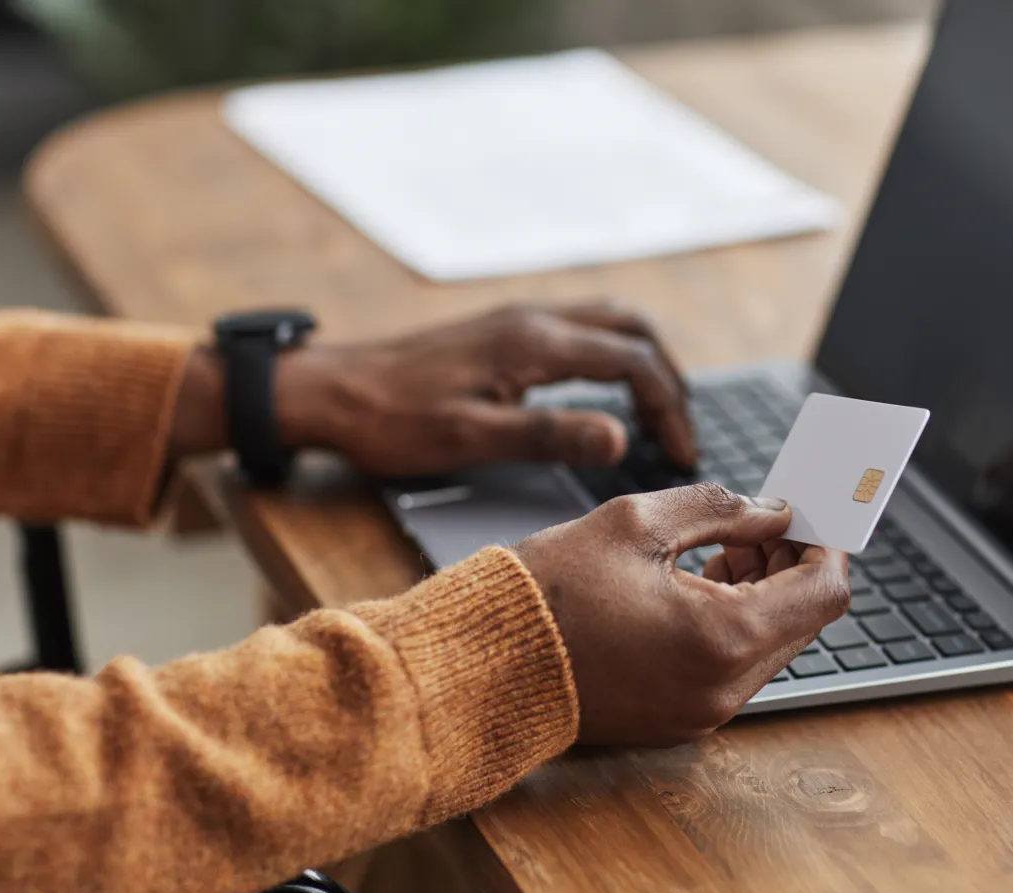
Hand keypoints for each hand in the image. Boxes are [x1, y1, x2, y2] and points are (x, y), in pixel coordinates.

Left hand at [171, 303, 694, 474]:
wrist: (330, 391)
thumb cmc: (391, 421)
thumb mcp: (471, 440)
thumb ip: (548, 436)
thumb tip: (620, 439)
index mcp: (533, 344)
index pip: (632, 362)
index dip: (669, 407)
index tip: (681, 452)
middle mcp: (533, 320)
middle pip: (632, 330)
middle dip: (670, 378)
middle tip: (681, 431)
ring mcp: (518, 320)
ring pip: (609, 321)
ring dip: (645, 360)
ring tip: (660, 411)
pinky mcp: (503, 331)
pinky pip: (581, 328)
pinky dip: (614, 354)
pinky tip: (606, 391)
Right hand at [513, 483, 849, 746]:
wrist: (481, 667)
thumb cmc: (547, 594)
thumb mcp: (637, 523)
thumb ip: (721, 508)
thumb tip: (774, 511)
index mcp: (724, 638)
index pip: (825, 592)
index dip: (824, 545)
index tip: (806, 516)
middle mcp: (724, 689)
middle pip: (804, 621)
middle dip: (789, 567)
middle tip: (756, 524)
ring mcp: (702, 713)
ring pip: (770, 644)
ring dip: (760, 594)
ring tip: (716, 551)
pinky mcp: (679, 721)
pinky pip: (732, 668)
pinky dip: (730, 625)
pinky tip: (691, 588)